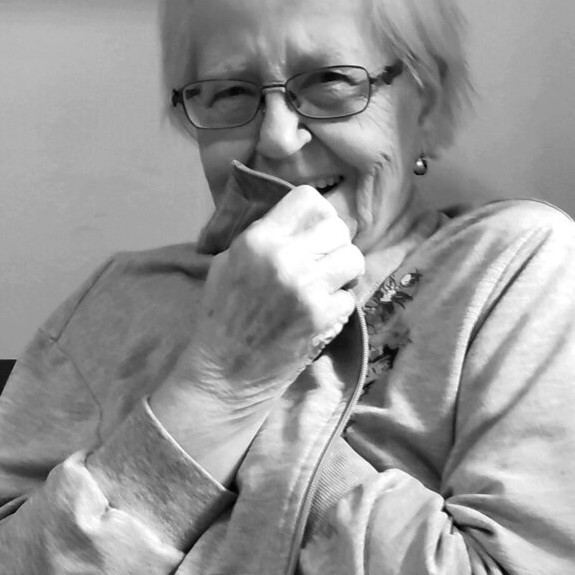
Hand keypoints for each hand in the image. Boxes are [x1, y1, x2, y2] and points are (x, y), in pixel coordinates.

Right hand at [149, 186, 362, 484]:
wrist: (226, 374)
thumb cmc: (221, 317)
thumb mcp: (228, 263)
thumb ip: (263, 237)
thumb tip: (299, 220)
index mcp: (258, 239)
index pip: (309, 199)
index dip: (317, 213)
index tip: (313, 231)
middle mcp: (286, 259)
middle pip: (337, 228)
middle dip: (333, 243)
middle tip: (323, 262)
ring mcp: (308, 289)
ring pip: (353, 258)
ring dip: (344, 271)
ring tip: (328, 284)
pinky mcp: (323, 318)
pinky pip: (351, 295)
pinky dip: (341, 303)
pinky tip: (323, 311)